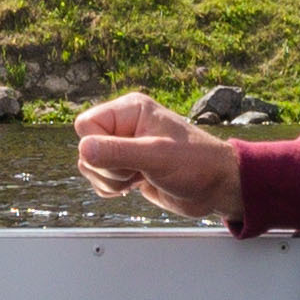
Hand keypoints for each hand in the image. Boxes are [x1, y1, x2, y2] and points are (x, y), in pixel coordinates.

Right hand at [74, 93, 240, 217]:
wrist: (216, 187)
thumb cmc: (196, 164)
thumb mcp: (156, 156)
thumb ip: (118, 152)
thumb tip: (84, 150)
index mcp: (129, 110)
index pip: (85, 125)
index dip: (97, 146)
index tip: (125, 157)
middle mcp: (124, 126)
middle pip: (85, 148)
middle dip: (107, 168)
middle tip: (138, 170)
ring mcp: (125, 148)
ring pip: (90, 166)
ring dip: (111, 180)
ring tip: (140, 177)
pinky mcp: (127, 169)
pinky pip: (100, 180)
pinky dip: (112, 188)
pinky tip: (136, 184)